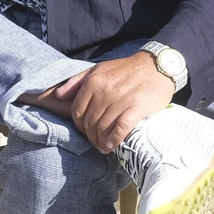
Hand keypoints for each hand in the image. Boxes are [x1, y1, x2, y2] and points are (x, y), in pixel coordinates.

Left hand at [52, 53, 175, 153]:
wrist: (155, 66)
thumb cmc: (125, 70)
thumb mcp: (98, 69)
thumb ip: (76, 82)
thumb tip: (58, 95)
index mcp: (93, 81)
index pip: (77, 111)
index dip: (78, 125)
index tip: (84, 131)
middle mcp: (104, 91)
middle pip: (89, 122)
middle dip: (90, 136)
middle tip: (95, 142)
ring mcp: (120, 100)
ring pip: (103, 127)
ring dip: (100, 141)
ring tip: (103, 146)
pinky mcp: (137, 108)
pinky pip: (121, 128)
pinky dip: (114, 140)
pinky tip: (112, 145)